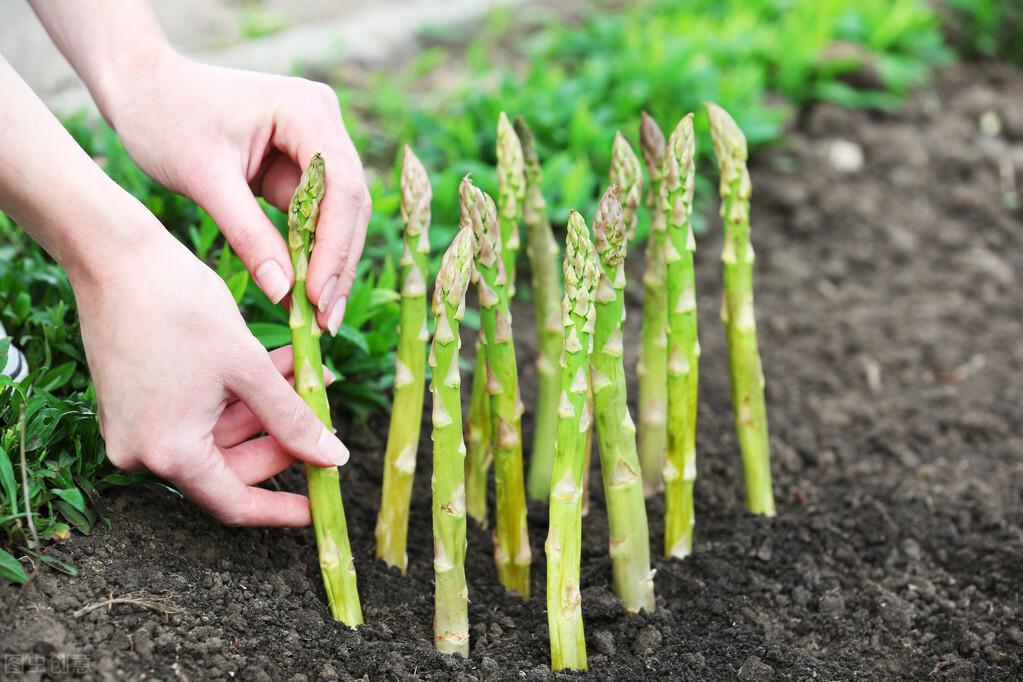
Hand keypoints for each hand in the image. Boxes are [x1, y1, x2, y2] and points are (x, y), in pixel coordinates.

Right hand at [75, 212, 349, 525]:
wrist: (114, 254)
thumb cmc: (180, 306)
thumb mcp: (247, 367)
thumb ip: (292, 419)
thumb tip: (334, 459)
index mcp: (168, 452)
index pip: (234, 502)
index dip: (281, 510)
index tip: (320, 507)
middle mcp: (143, 450)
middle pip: (230, 466)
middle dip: (283, 439)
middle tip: (325, 412)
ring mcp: (136, 426)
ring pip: (220, 433)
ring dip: (268, 408)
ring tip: (310, 373)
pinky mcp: (136, 401)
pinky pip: (199, 413)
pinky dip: (238, 395)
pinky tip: (277, 364)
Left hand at [100, 52, 369, 334]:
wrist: (140, 88)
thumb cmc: (164, 118)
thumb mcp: (205, 179)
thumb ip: (248, 234)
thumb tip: (284, 293)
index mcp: (306, 110)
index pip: (340, 186)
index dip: (335, 245)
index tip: (317, 296)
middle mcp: (323, 122)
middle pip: (350, 203)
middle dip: (337, 263)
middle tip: (326, 320)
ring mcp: (316, 143)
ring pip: (339, 214)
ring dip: (328, 263)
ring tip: (317, 317)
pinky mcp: (301, 164)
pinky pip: (315, 215)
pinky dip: (308, 252)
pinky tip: (302, 294)